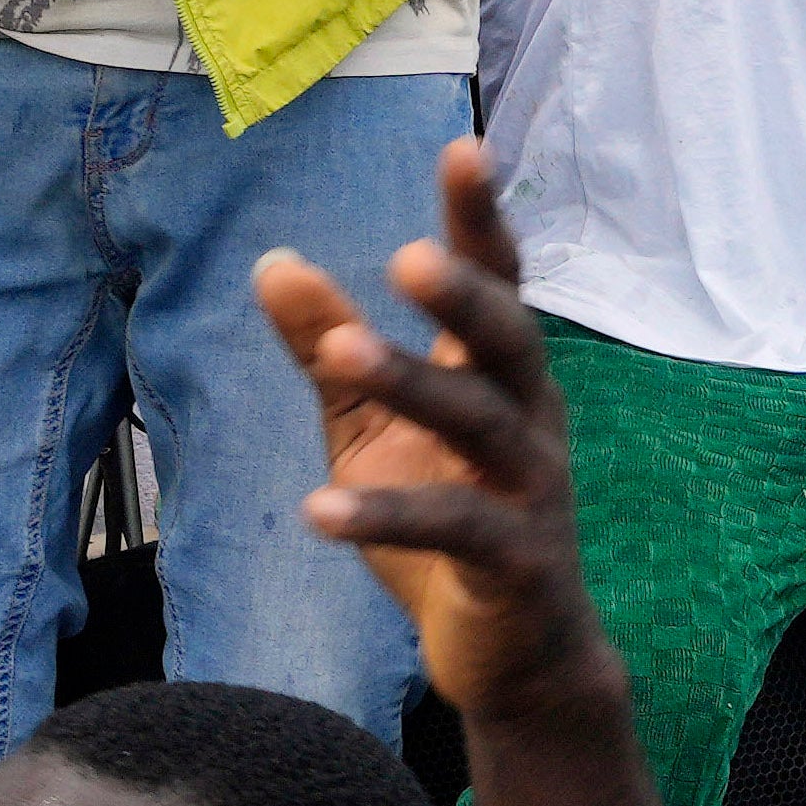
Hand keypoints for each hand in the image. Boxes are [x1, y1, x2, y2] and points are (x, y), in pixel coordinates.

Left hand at [257, 143, 611, 733]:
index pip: (496, 284)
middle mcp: (530, 421)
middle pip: (509, 342)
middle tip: (406, 257)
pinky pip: (454, 529)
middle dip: (464, 297)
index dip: (481, 220)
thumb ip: (329, 351)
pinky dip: (385, 515)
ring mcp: (532, 492)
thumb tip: (273, 262)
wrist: (514, 657)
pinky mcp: (517, 563)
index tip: (462, 147)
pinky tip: (318, 509)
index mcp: (500, 379)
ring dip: (410, 384)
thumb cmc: (445, 523)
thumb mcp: (372, 429)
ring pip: (481, 424)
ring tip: (340, 353)